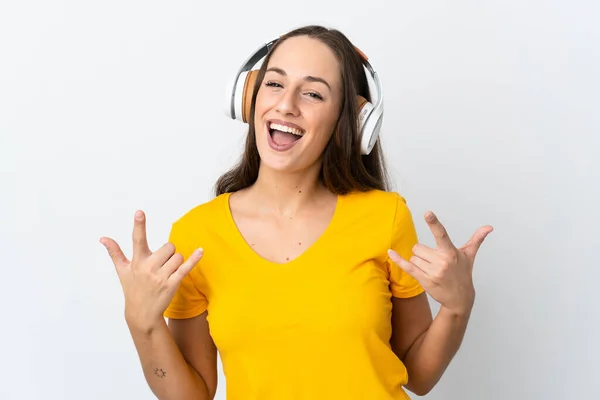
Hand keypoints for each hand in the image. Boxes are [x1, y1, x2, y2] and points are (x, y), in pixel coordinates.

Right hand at [100, 210, 202, 331]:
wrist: (142, 314)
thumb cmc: (133, 289)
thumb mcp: (122, 271)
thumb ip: (115, 252)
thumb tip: (103, 238)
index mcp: (137, 262)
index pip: (137, 240)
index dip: (139, 225)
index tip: (140, 212)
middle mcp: (148, 268)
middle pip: (168, 247)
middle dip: (168, 253)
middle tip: (161, 264)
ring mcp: (161, 276)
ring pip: (178, 257)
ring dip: (176, 262)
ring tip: (167, 273)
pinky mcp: (172, 284)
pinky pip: (186, 267)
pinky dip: (194, 259)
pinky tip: (200, 251)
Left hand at [388, 211, 492, 316]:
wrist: (459, 299)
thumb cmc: (463, 273)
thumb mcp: (469, 256)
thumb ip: (477, 239)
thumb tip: (489, 227)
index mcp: (451, 252)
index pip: (441, 234)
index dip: (434, 223)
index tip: (428, 213)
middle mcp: (442, 261)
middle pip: (418, 247)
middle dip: (423, 253)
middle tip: (434, 261)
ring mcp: (432, 271)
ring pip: (414, 257)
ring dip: (419, 261)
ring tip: (431, 269)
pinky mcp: (423, 279)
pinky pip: (407, 266)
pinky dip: (398, 260)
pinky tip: (391, 253)